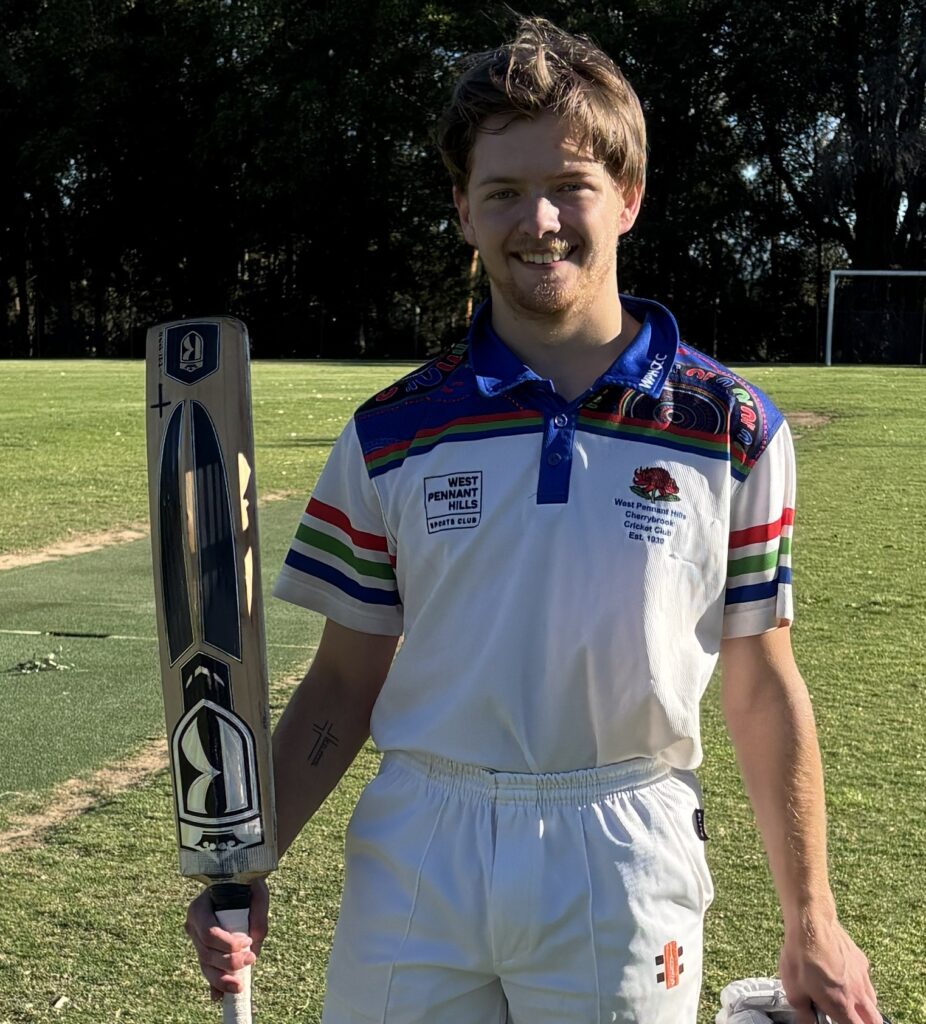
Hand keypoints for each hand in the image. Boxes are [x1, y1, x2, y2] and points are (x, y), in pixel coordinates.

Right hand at [184, 878, 269, 1000]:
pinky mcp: (203, 949)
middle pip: (206, 952)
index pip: (209, 932)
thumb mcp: (257, 894)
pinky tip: (220, 997)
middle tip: (251, 960)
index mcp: (199, 907)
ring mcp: (196, 938)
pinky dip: (215, 983)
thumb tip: (255, 944)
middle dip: (228, 962)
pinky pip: (208, 968)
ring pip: (205, 964)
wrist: (239, 883)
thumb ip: (258, 917)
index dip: (227, 944)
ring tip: (239, 986)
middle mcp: (193, 924)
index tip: (247, 943)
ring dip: (222, 978)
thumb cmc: (247, 885)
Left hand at [779, 916, 879, 1023]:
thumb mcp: (793, 990)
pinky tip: (845, 976)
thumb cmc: (801, 957)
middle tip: (853, 1019)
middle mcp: (857, 993)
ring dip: (865, 1005)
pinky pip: (865, 979)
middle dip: (866, 1022)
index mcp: (842, 1006)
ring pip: (872, 1000)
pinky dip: (860, 984)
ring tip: (850, 1001)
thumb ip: (803, 1012)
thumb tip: (806, 1021)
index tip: (842, 1022)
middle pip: (874, 1019)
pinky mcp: (861, 959)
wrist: (812, 924)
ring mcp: (862, 976)